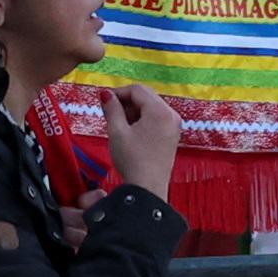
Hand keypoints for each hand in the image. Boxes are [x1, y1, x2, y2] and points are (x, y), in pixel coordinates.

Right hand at [94, 80, 181, 208]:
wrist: (148, 186)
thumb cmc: (132, 159)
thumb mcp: (117, 132)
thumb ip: (112, 109)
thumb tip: (106, 94)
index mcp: (160, 111)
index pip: (137, 90)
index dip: (118, 92)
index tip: (103, 101)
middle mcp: (171, 114)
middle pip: (146, 96)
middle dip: (126, 101)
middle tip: (109, 113)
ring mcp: (174, 124)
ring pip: (151, 106)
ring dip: (133, 110)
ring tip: (118, 125)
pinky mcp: (172, 134)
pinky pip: (156, 117)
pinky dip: (142, 119)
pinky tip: (130, 132)